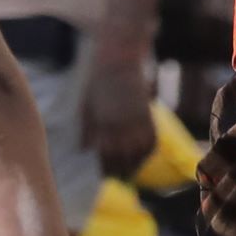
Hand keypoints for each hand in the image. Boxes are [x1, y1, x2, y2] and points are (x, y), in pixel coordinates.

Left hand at [81, 59, 157, 179]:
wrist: (119, 58)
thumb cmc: (97, 81)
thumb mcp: (87, 106)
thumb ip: (87, 131)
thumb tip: (84, 151)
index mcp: (103, 124)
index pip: (104, 157)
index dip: (102, 168)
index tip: (100, 174)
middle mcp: (122, 126)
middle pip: (121, 160)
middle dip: (116, 171)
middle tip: (112, 177)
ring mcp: (137, 121)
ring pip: (138, 154)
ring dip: (132, 166)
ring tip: (126, 172)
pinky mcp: (148, 115)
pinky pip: (151, 141)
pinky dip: (146, 152)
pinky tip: (140, 157)